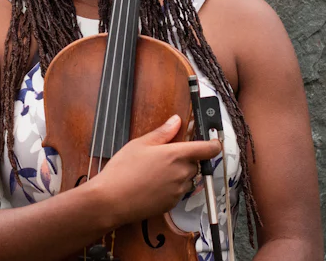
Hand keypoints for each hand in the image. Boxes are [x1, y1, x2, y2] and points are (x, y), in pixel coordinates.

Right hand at [87, 114, 221, 225]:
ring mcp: (178, 191)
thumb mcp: (140, 144)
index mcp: (177, 155)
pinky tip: (152, 184)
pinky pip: (178, 192)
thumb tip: (176, 121)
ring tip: (155, 172)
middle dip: (186, 158)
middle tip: (166, 156)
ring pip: (187, 178)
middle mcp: (182, 173)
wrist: (112, 200)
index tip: (213, 141)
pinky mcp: (172, 204)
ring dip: (179, 173)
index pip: (209, 149)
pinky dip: (171, 187)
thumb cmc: (123, 171)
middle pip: (195, 163)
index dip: (214, 144)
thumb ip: (162, 132)